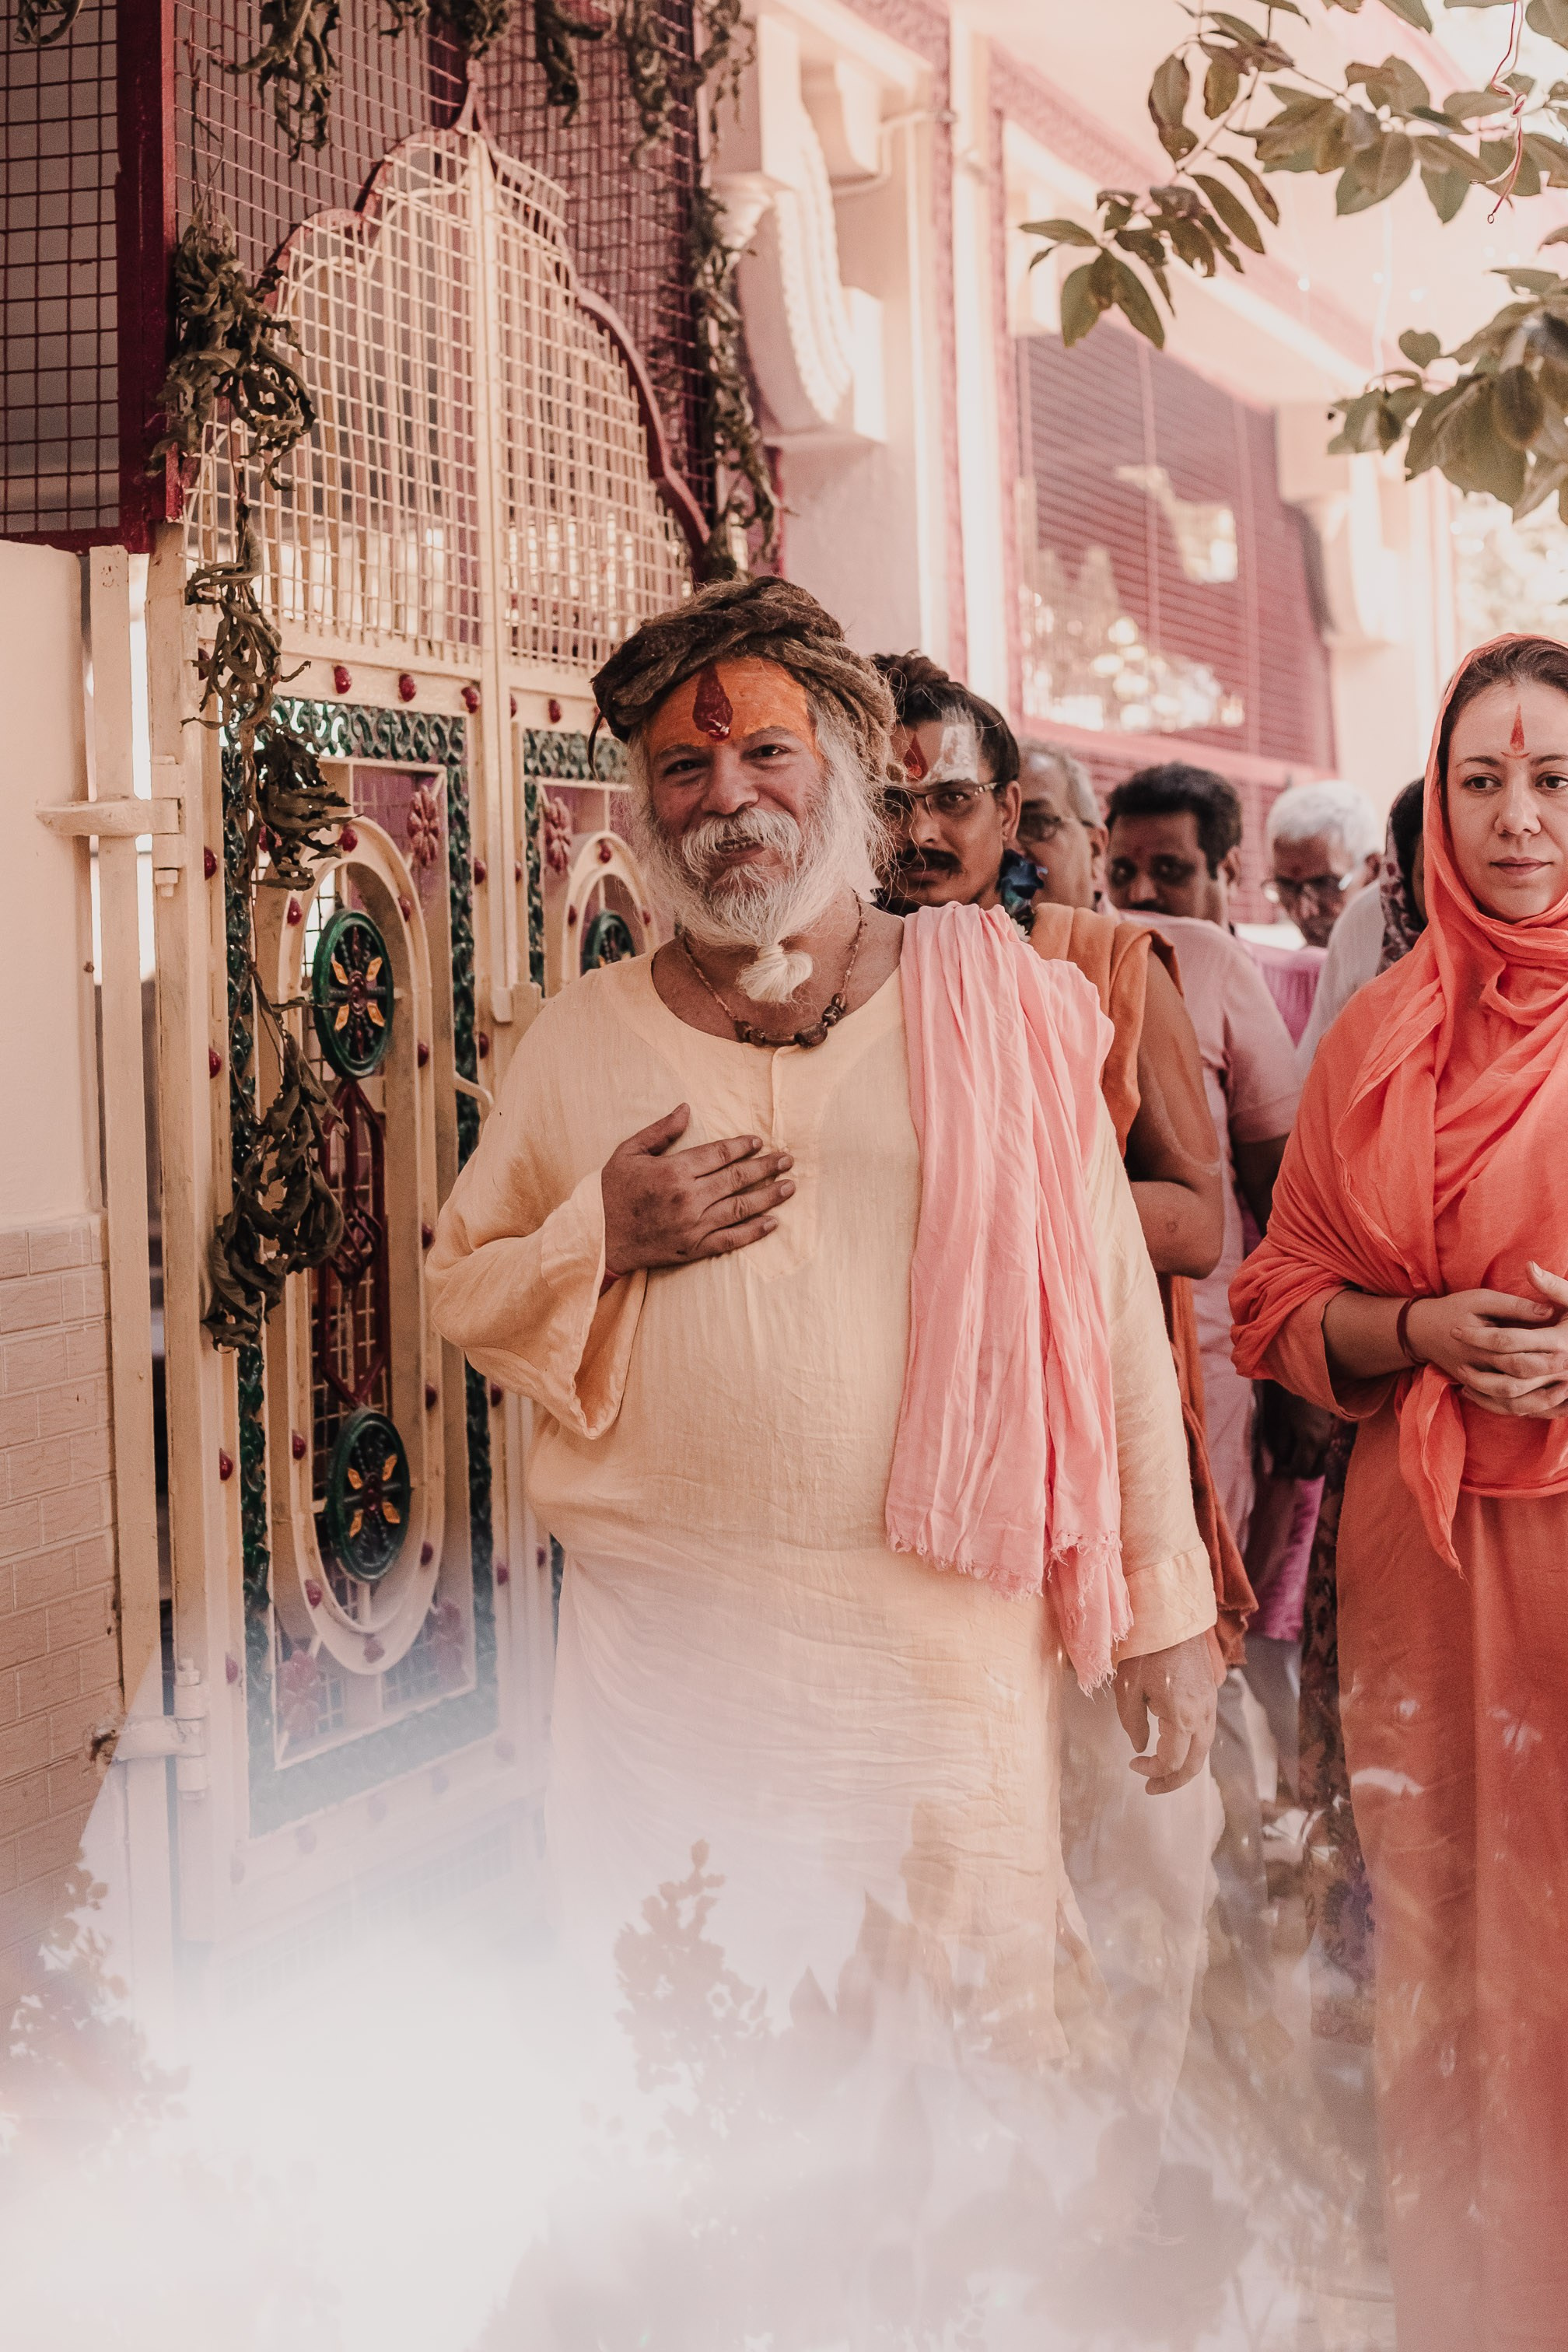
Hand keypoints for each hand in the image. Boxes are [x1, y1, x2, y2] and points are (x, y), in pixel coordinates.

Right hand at [601, 1104, 793, 1277]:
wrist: (598, 1238)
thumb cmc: (611, 1192)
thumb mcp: (628, 1152)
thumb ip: (660, 1131)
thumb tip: (686, 1109)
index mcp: (674, 1171)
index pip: (719, 1154)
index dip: (743, 1146)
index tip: (759, 1142)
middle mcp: (688, 1198)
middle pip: (737, 1178)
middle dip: (766, 1167)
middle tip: (787, 1159)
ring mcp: (693, 1226)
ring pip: (740, 1208)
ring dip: (768, 1196)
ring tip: (789, 1187)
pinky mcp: (694, 1249)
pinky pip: (731, 1240)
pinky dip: (754, 1232)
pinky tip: (773, 1222)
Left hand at [1113, 1633, 1216, 1794]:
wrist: (1173, 1616)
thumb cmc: (1146, 1650)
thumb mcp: (1128, 1688)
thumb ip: (1133, 1724)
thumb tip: (1140, 1746)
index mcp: (1182, 1717)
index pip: (1172, 1762)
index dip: (1151, 1770)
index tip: (1132, 1763)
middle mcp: (1202, 1716)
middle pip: (1194, 1764)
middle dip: (1172, 1781)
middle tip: (1150, 1788)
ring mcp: (1210, 1706)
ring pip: (1203, 1750)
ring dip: (1183, 1766)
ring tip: (1161, 1773)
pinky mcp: (1210, 1696)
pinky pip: (1204, 1732)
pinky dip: (1190, 1748)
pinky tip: (1173, 1746)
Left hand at [1258, 1382, 1335, 1479]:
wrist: (1316, 1386)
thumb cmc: (1296, 1401)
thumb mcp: (1284, 1422)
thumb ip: (1282, 1445)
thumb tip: (1279, 1463)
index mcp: (1310, 1441)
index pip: (1299, 1468)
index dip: (1286, 1472)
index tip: (1276, 1469)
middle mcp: (1324, 1445)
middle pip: (1311, 1472)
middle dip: (1296, 1472)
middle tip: (1283, 1466)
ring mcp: (1331, 1442)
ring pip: (1320, 1468)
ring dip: (1306, 1468)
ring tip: (1292, 1460)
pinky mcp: (1333, 1439)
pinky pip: (1324, 1459)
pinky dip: (1314, 1462)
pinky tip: (1303, 1454)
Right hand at [1407, 1267, 1567, 1417]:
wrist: (1421, 1330)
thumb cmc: (1454, 1309)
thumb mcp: (1481, 1299)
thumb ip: (1514, 1305)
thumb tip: (1548, 1311)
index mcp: (1476, 1342)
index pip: (1514, 1351)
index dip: (1543, 1354)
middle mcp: (1474, 1367)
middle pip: (1514, 1383)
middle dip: (1546, 1380)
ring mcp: (1474, 1382)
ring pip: (1508, 1403)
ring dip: (1539, 1401)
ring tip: (1565, 1391)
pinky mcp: (1476, 1389)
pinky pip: (1502, 1408)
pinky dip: (1526, 1409)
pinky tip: (1549, 1404)